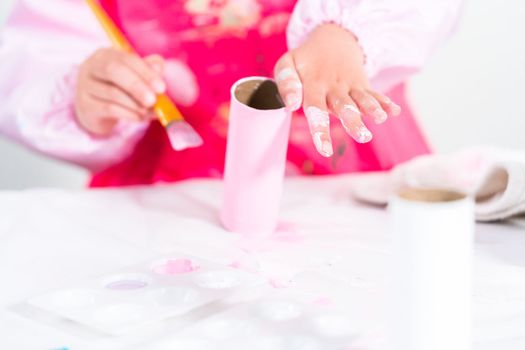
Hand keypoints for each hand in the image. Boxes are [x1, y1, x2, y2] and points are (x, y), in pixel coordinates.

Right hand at [75, 48, 165, 134]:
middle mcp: (91, 66)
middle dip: (137, 86)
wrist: (96, 110)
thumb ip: (147, 69)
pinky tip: (139, 117)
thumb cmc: (119, 88)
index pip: (126, 59)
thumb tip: (159, 64)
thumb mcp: (134, 76)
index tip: (161, 88)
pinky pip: (108, 108)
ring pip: (112, 92)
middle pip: (113, 71)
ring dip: (135, 103)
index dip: (145, 72)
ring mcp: (85, 86)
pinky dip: (128, 114)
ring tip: (149, 111)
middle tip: (153, 100)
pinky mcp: (85, 105)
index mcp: (105, 55)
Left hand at [274, 24, 400, 156]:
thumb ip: (286, 84)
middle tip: (363, 137)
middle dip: (354, 122)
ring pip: (362, 99)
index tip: (325, 149)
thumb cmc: (305, 61)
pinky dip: (385, 102)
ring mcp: (350, 85)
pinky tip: (394, 111)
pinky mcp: (362, 85)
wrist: (334, 40)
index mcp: (313, 84)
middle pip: (344, 106)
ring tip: (381, 119)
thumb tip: (291, 105)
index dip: (320, 129)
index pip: (315, 108)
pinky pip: (375, 93)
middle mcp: (333, 86)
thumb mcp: (287, 64)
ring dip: (372, 109)